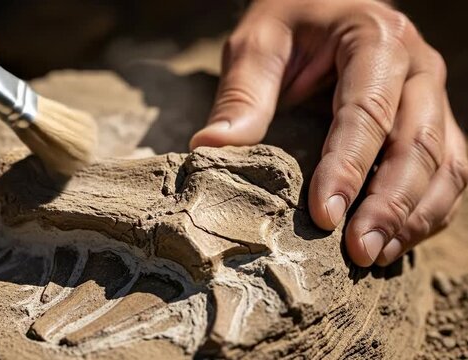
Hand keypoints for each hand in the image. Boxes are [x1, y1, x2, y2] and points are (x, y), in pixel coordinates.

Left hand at [190, 0, 467, 266]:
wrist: (323, 7)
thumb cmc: (289, 25)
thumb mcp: (258, 45)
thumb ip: (242, 94)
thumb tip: (211, 149)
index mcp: (375, 40)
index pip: (367, 111)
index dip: (348, 167)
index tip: (324, 216)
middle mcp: (417, 67)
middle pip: (418, 142)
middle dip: (390, 204)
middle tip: (359, 251)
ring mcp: (432, 95)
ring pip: (446, 162)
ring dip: (414, 215)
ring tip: (375, 256)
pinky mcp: (435, 120)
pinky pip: (450, 169)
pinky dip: (428, 210)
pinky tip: (396, 241)